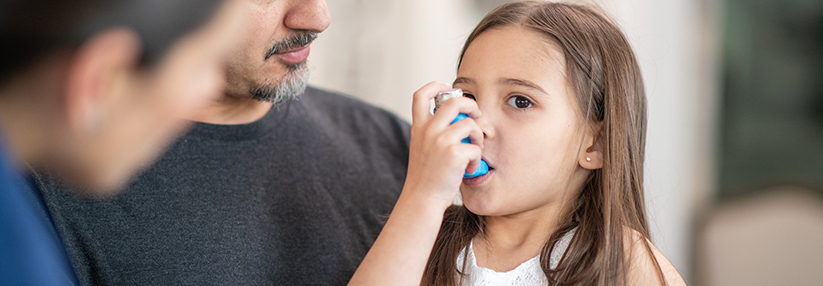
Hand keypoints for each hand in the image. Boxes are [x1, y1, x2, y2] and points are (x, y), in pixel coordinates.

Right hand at [403, 81, 483, 209]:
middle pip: (454, 101)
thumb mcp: (422, 149)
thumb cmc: (426, 178)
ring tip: (474, 150)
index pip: (421, 95)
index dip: (435, 86)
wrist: (422, 200)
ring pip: (470, 123)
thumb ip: (433, 133)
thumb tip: (457, 121)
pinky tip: (470, 169)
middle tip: (476, 116)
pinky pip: (476, 147)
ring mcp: (441, 141)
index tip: (446, 87)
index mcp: (419, 127)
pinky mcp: (454, 153)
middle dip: (471, 105)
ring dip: (477, 136)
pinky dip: (477, 158)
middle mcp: (428, 130)